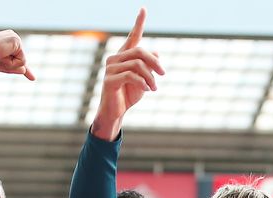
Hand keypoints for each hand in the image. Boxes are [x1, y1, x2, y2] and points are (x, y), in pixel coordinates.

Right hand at [0, 30, 35, 79]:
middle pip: (21, 62)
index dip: (26, 70)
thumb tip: (23, 70)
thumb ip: (12, 68)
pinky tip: (0, 55)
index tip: (33, 78)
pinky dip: (11, 63)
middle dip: (10, 66)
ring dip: (9, 64)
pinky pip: (21, 61)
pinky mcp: (16, 41)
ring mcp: (15, 38)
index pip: (19, 58)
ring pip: (22, 62)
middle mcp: (13, 37)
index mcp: (7, 41)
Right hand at [91, 8, 164, 139]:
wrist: (116, 112)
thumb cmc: (129, 94)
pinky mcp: (109, 80)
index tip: (144, 9)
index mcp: (124, 56)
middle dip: (155, 63)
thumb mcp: (144, 79)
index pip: (133, 37)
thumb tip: (157, 53)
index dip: (139, 23)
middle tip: (164, 74)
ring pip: (137, 64)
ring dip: (150, 77)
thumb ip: (149, 66)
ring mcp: (110, 68)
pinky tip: (147, 90)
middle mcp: (115, 58)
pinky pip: (131, 76)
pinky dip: (143, 82)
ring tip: (154, 88)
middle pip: (140, 51)